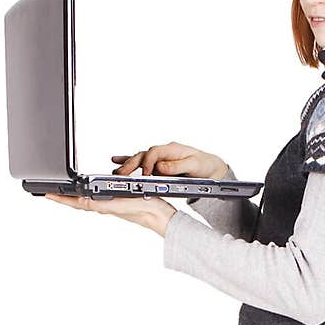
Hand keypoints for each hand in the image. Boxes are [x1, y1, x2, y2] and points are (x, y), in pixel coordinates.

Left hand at [43, 188, 176, 236]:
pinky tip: (89, 193)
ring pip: (87, 200)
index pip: (75, 202)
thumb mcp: (118, 204)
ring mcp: (111, 205)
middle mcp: (103, 206)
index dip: (60, 198)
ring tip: (63, 193)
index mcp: (101, 205)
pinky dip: (89, 194)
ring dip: (74, 196)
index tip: (45, 194)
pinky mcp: (119, 202)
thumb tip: (82, 202)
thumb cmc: (143, 210)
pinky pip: (98, 198)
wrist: (160, 216)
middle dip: (64, 197)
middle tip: (49, 192)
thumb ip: (100, 203)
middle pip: (78, 202)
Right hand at [111, 141, 227, 181]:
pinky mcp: (157, 165)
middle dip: (131, 164)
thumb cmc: (203, 165)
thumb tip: (161, 167)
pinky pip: (141, 162)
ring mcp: (159, 158)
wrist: (208, 167)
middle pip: (143, 155)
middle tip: (121, 174)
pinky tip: (116, 162)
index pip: (155, 152)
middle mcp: (163, 152)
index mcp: (172, 149)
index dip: (148, 162)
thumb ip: (177, 166)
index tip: (145, 174)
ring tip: (115, 172)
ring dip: (127, 165)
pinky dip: (128, 162)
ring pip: (139, 159)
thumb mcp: (194, 165)